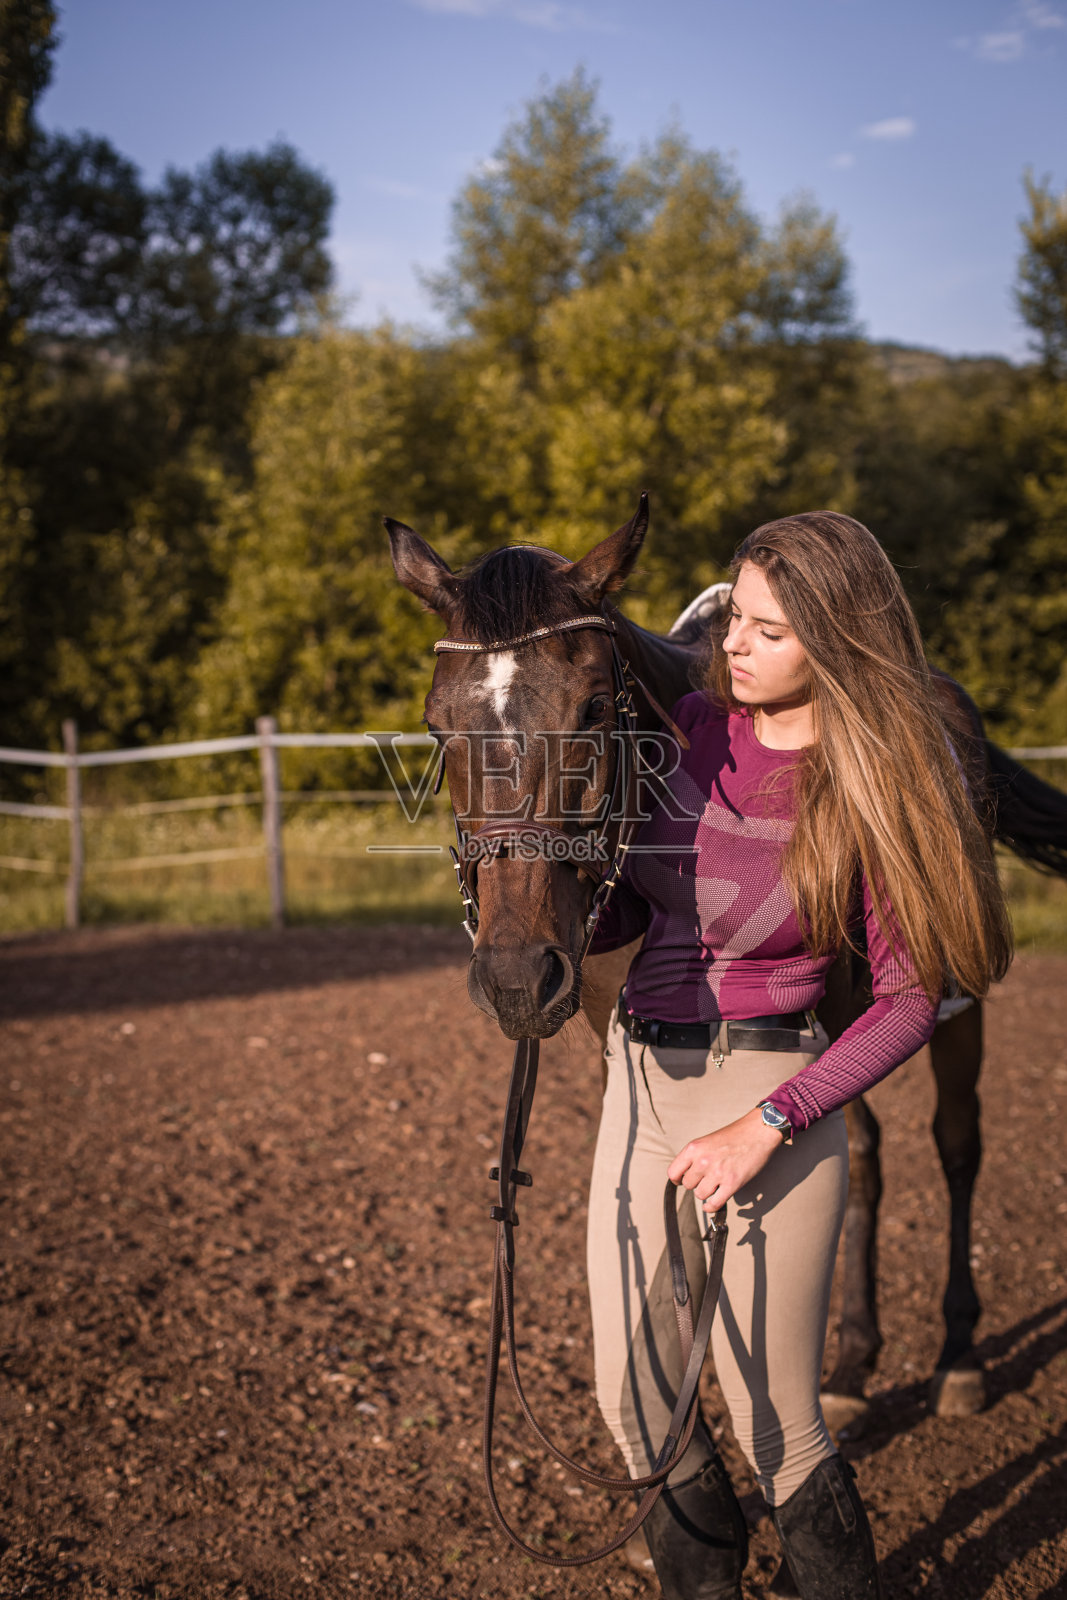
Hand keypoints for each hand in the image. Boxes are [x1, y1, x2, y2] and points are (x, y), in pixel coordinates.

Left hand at [667, 1107, 784, 1211]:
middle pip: (688, 1185)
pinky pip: (714, 1204)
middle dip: (696, 1184)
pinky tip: (712, 1204)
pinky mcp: (732, 1183)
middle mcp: (703, 1161)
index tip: (682, 1181)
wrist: (758, 1131)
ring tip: (714, 1185)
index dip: (678, 1179)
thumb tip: (687, 1174)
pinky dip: (711, 1207)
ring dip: (706, 1193)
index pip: (673, 1172)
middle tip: (706, 1179)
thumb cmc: (735, 1135)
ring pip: (700, 1195)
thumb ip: (695, 1156)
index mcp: (694, 1148)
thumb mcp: (707, 1140)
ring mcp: (717, 1173)